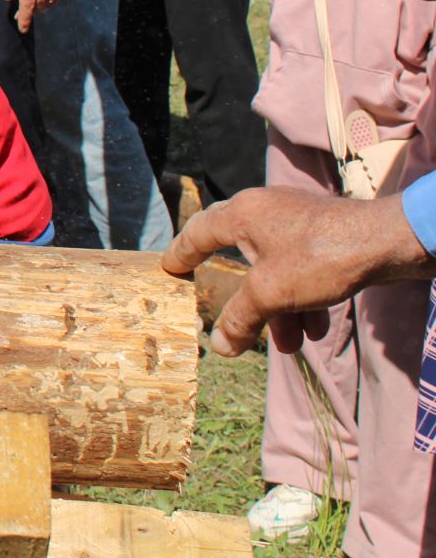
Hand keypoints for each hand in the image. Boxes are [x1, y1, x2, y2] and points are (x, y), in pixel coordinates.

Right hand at [160, 187, 432, 356]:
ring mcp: (298, 221)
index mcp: (243, 214)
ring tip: (289, 345)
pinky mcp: (325, 234)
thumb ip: (240, 319)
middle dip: (244, 299)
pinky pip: (302, 269)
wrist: (388, 243)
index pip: (199, 233)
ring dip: (280, 309)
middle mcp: (266, 211)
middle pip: (241, 257)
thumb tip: (220, 347)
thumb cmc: (320, 258)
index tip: (169, 269)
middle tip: (230, 316)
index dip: (181, 254)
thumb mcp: (271, 294)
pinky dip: (303, 298)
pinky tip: (315, 330)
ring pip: (276, 270)